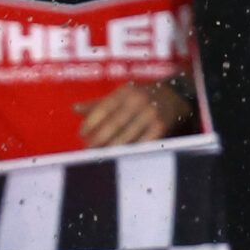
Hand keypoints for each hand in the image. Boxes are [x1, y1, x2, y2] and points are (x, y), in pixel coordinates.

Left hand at [76, 80, 191, 147]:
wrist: (175, 95)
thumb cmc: (141, 96)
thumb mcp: (121, 94)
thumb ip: (98, 103)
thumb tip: (74, 108)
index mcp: (125, 92)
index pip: (104, 108)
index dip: (90, 122)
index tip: (82, 134)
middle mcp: (138, 101)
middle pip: (114, 124)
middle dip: (99, 139)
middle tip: (88, 150)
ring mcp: (150, 114)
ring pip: (126, 136)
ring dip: (111, 148)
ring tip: (100, 156)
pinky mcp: (160, 127)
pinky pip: (141, 143)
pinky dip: (129, 151)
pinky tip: (120, 157)